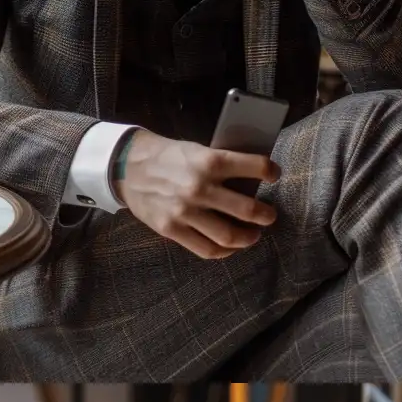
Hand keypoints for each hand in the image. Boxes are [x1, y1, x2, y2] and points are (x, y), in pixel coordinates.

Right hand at [116, 130, 278, 260]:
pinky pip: (207, 249)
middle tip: (269, 216)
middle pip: (248, 210)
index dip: (270, 171)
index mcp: (210, 161)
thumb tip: (253, 181)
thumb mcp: (197, 150)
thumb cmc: (167, 157)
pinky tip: (230, 246)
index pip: (255, 167)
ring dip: (249, 238)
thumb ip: (222, 166)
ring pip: (230, 236)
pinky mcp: (172, 229)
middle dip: (266, 216)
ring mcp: (185, 212)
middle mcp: (200, 187)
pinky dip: (225, 251)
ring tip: (253, 235)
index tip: (274, 175)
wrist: (127, 166)